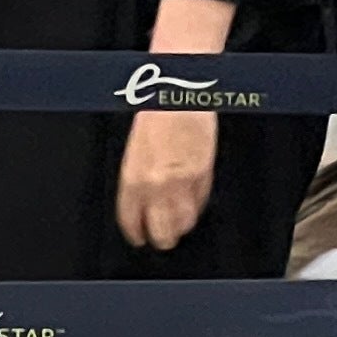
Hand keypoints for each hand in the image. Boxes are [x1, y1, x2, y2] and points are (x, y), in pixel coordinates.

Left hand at [116, 106, 219, 251]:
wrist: (178, 97)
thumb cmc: (154, 117)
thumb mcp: (135, 151)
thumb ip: (139, 179)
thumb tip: (143, 201)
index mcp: (133, 178)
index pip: (131, 220)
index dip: (135, 233)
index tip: (138, 238)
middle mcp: (157, 185)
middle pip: (161, 230)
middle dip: (161, 238)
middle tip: (162, 239)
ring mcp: (183, 182)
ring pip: (184, 222)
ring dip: (181, 227)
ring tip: (178, 227)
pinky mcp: (204, 175)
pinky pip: (200, 203)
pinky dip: (196, 207)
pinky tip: (192, 206)